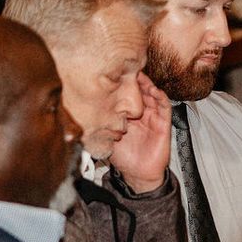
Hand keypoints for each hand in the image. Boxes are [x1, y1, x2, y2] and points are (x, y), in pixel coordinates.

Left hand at [109, 73, 172, 192]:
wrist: (138, 173)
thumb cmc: (123, 157)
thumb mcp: (105, 137)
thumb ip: (98, 125)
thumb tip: (77, 116)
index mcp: (128, 115)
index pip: (126, 95)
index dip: (122, 84)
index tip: (113, 72)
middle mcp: (142, 114)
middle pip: (141, 91)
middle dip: (136, 79)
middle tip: (129, 68)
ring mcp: (153, 117)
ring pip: (153, 95)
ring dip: (148, 85)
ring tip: (141, 76)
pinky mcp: (163, 124)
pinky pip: (165, 107)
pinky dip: (161, 97)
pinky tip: (154, 90)